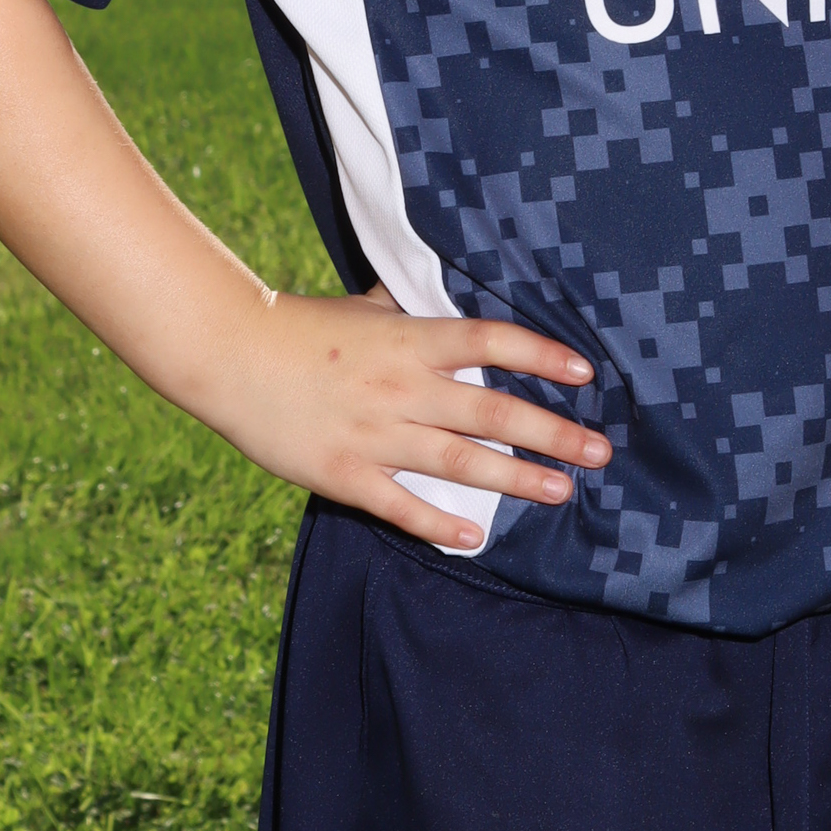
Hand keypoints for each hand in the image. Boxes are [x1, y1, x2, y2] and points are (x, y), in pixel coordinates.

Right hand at [236, 280, 607, 548]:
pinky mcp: (344, 473)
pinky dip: (439, 525)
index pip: (491, 342)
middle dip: (553, 434)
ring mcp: (375, 434)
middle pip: (493, 412)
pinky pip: (402, 506)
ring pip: (461, 462)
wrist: (230, 355)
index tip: (586, 373)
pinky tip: (476, 538)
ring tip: (562, 490)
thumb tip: (444, 293)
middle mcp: (402, 388)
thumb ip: (411, 308)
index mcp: (410, 340)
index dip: (542, 356)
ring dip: (517, 479)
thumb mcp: (365, 305)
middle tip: (600, 451)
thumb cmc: (302, 326)